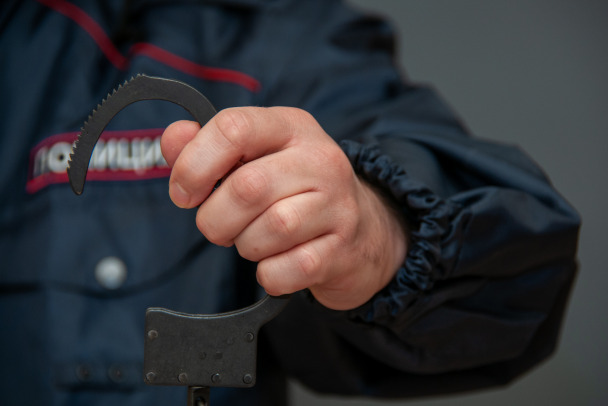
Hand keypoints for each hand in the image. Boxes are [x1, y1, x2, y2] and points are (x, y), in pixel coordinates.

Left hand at [161, 107, 406, 309]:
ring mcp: (338, 206)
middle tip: (220, 227)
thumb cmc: (296, 191)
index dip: (194, 164)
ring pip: (270, 229)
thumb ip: (208, 146)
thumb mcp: (257, 156)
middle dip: (216, 219)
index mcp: (292, 127)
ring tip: (255, 241)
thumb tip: (173, 138)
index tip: (184, 194)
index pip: (234, 128)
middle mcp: (321, 160)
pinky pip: (285, 270)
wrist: (364, 230)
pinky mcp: (342, 250)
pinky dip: (268, 275)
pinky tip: (277, 263)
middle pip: (247, 187)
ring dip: (246, 245)